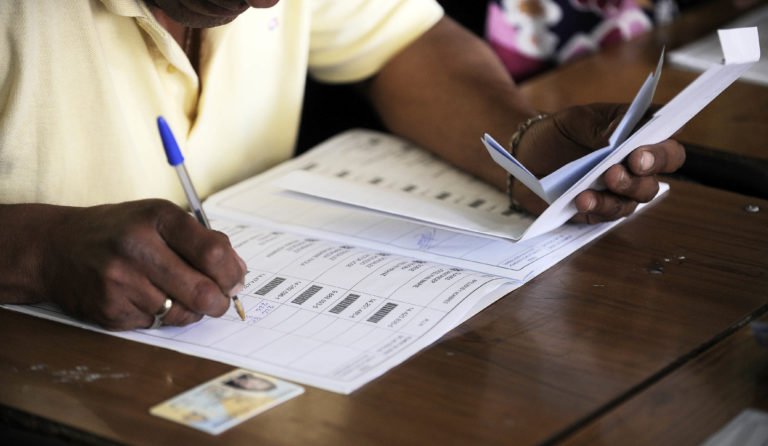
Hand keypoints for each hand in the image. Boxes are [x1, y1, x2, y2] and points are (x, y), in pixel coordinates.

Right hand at [19, 200, 245, 329]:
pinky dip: (160, 316)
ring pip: (181, 314)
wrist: (55, 247)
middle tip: (220, 301)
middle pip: (202, 291)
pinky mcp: (109, 310)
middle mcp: (137, 248)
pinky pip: (155, 324)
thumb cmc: (118, 231)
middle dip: (220, 302)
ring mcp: (120, 282)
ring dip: (190, 311)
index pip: (213, 252)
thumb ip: (202, 240)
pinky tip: (146, 298)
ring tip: (178, 295)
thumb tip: (238, 273)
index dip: (232, 273)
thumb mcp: (160, 218)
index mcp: (158, 218)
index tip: (235, 281)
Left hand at [511, 103, 685, 222]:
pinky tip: (582, 199)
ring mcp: (615, 195)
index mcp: (639, 144)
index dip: (662, 153)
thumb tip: (625, 129)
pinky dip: (595, 206)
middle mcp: (633, 173)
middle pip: (653, 182)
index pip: (668, 151)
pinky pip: (603, 215)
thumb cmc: (561, 132)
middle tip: (625, 166)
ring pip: (631, 202)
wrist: (526, 153)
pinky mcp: (595, 212)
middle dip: (641, 176)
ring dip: (619, 192)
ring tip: (603, 180)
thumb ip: (607, 123)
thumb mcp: (581, 118)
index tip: (643, 151)